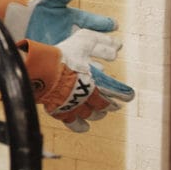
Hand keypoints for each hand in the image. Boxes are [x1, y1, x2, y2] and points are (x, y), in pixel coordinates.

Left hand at [0, 0, 121, 69]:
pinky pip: (74, 63)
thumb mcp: (46, 0)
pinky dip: (83, 67)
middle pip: (92, 38)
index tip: (114, 25)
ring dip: (97, 57)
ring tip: (109, 61)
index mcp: (70, 17)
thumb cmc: (28, 11)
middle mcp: (70, 33)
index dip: (101, 22)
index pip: (89, 20)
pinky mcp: (58, 57)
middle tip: (117, 46)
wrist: (12, 28)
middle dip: (105, 42)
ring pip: (86, 53)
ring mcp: (65, 46)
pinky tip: (91, 73)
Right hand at [18, 41, 135, 132]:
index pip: (115, 92)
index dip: (123, 95)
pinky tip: (85, 127)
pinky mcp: (60, 110)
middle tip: (114, 105)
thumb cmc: (64, 55)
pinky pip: (73, 123)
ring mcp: (74, 105)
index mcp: (96, 81)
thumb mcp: (86, 42)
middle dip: (110, 105)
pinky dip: (80, 126)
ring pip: (90, 114)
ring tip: (100, 113)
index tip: (128, 96)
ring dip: (97, 114)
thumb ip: (103, 45)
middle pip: (103, 105)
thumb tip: (118, 46)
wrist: (42, 69)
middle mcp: (88, 96)